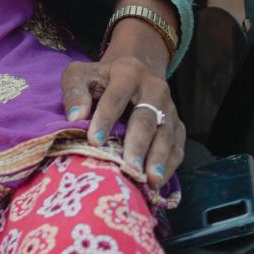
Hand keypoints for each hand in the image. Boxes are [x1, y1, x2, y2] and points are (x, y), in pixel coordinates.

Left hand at [60, 47, 183, 190]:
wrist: (132, 72)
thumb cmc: (100, 78)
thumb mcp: (80, 75)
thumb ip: (75, 91)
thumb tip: (75, 117)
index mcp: (129, 72)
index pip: (116, 97)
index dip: (105, 119)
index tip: (94, 141)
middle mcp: (155, 88)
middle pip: (147, 119)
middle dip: (138, 145)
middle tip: (130, 167)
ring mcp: (170, 108)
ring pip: (167, 135)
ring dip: (159, 159)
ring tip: (150, 180)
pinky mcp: (177, 125)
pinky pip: (178, 146)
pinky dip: (169, 165)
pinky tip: (158, 181)